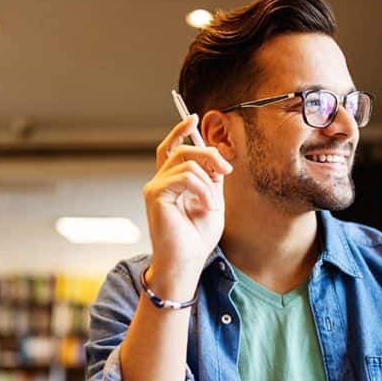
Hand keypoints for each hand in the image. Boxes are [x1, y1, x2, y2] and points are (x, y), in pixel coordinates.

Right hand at [143, 114, 232, 284]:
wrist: (186, 263)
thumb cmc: (196, 239)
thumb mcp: (212, 201)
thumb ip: (211, 179)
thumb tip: (216, 158)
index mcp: (171, 183)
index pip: (171, 149)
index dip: (180, 131)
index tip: (194, 117)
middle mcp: (159, 182)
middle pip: (182, 150)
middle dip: (208, 154)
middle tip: (226, 170)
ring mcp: (154, 188)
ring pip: (185, 161)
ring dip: (208, 180)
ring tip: (213, 204)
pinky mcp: (155, 195)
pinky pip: (184, 177)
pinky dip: (202, 190)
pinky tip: (207, 207)